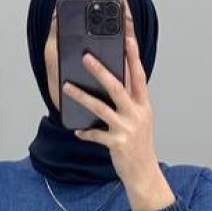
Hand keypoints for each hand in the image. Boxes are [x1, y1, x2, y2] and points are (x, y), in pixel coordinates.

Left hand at [62, 7, 167, 202]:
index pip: (138, 75)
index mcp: (143, 105)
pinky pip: (95, 134)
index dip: (133, 55)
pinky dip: (85, 132)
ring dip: (82, 96)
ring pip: (101, 107)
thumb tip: (112, 84)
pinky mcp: (116, 143)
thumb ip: (130, 102)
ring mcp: (126, 128)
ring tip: (67, 87)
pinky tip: (77, 130)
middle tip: (86, 57)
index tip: (127, 36)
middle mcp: (136, 114)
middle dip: (100, 70)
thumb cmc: (140, 146)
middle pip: (117, 86)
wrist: (144, 173)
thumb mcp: (140, 120)